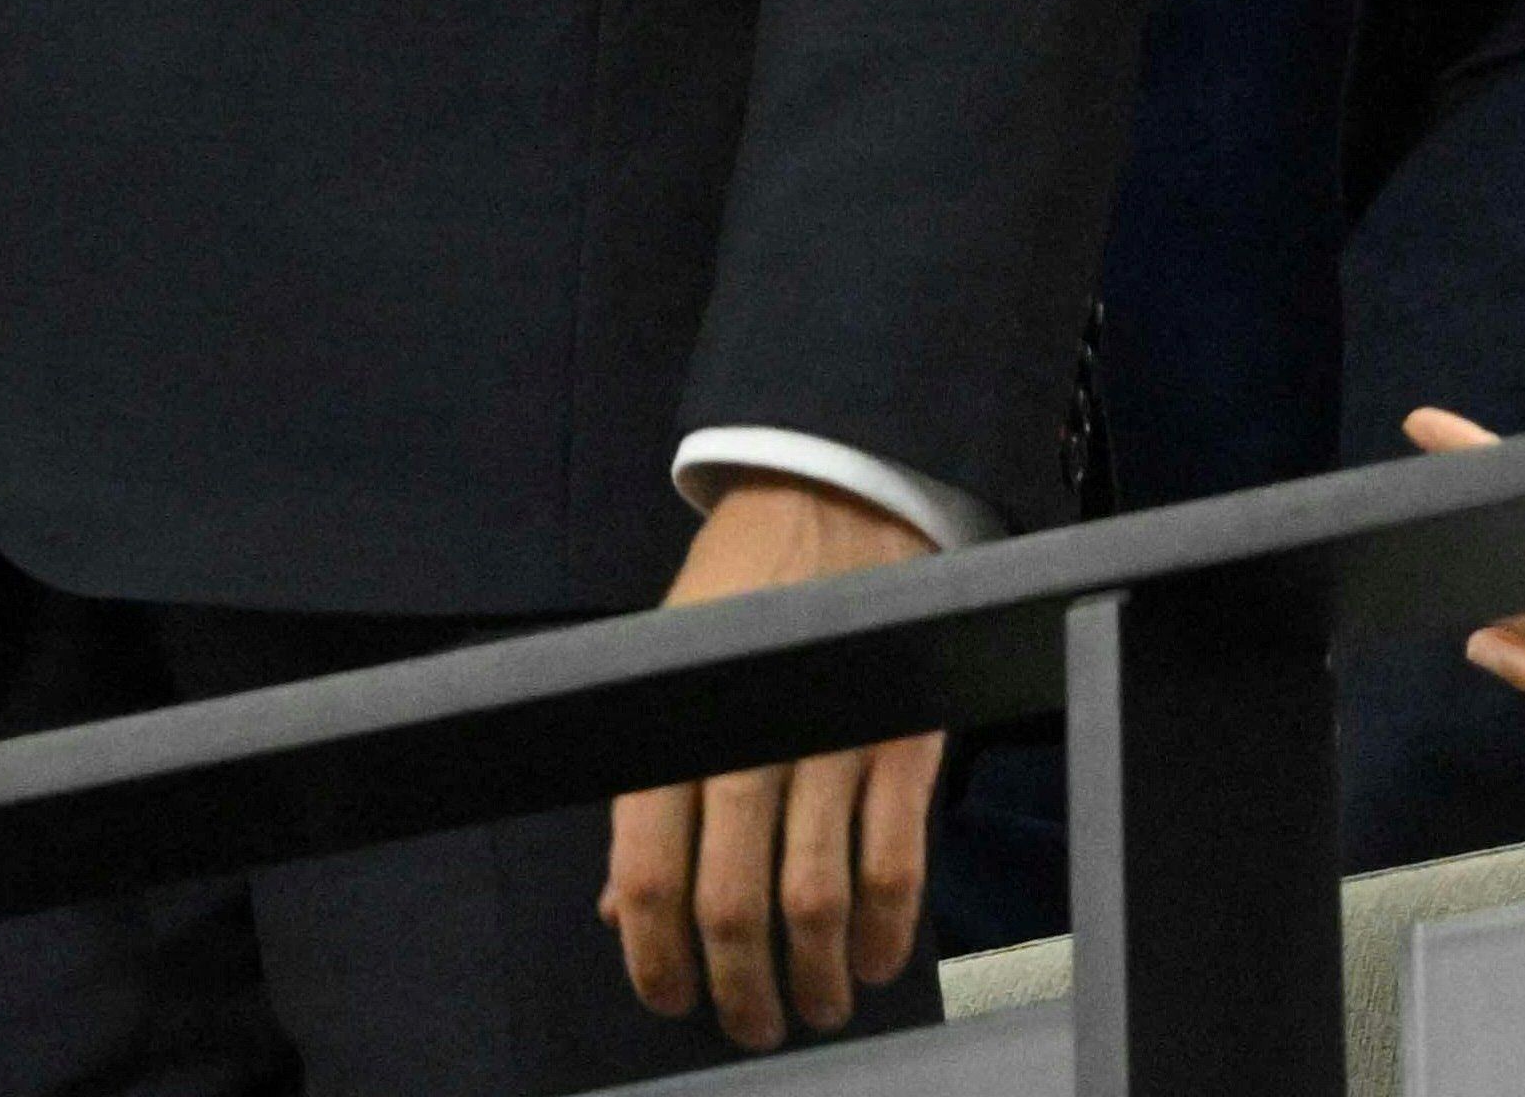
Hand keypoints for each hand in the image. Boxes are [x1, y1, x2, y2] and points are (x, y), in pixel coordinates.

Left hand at [604, 481, 942, 1049]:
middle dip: (739, 985)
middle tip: (748, 1025)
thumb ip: (648, 787)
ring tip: (812, 1008)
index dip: (655, 949)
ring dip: (817, 975)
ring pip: (818, 899)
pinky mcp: (902, 745)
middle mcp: (751, 737)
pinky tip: (877, 963)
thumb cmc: (736, 595)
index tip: (666, 997)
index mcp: (676, 720)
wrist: (831, 499)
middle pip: (734, 899)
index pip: (649, 863)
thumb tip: (621, 906)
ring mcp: (833, 743)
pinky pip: (896, 864)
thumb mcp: (667, 671)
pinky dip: (888, 932)